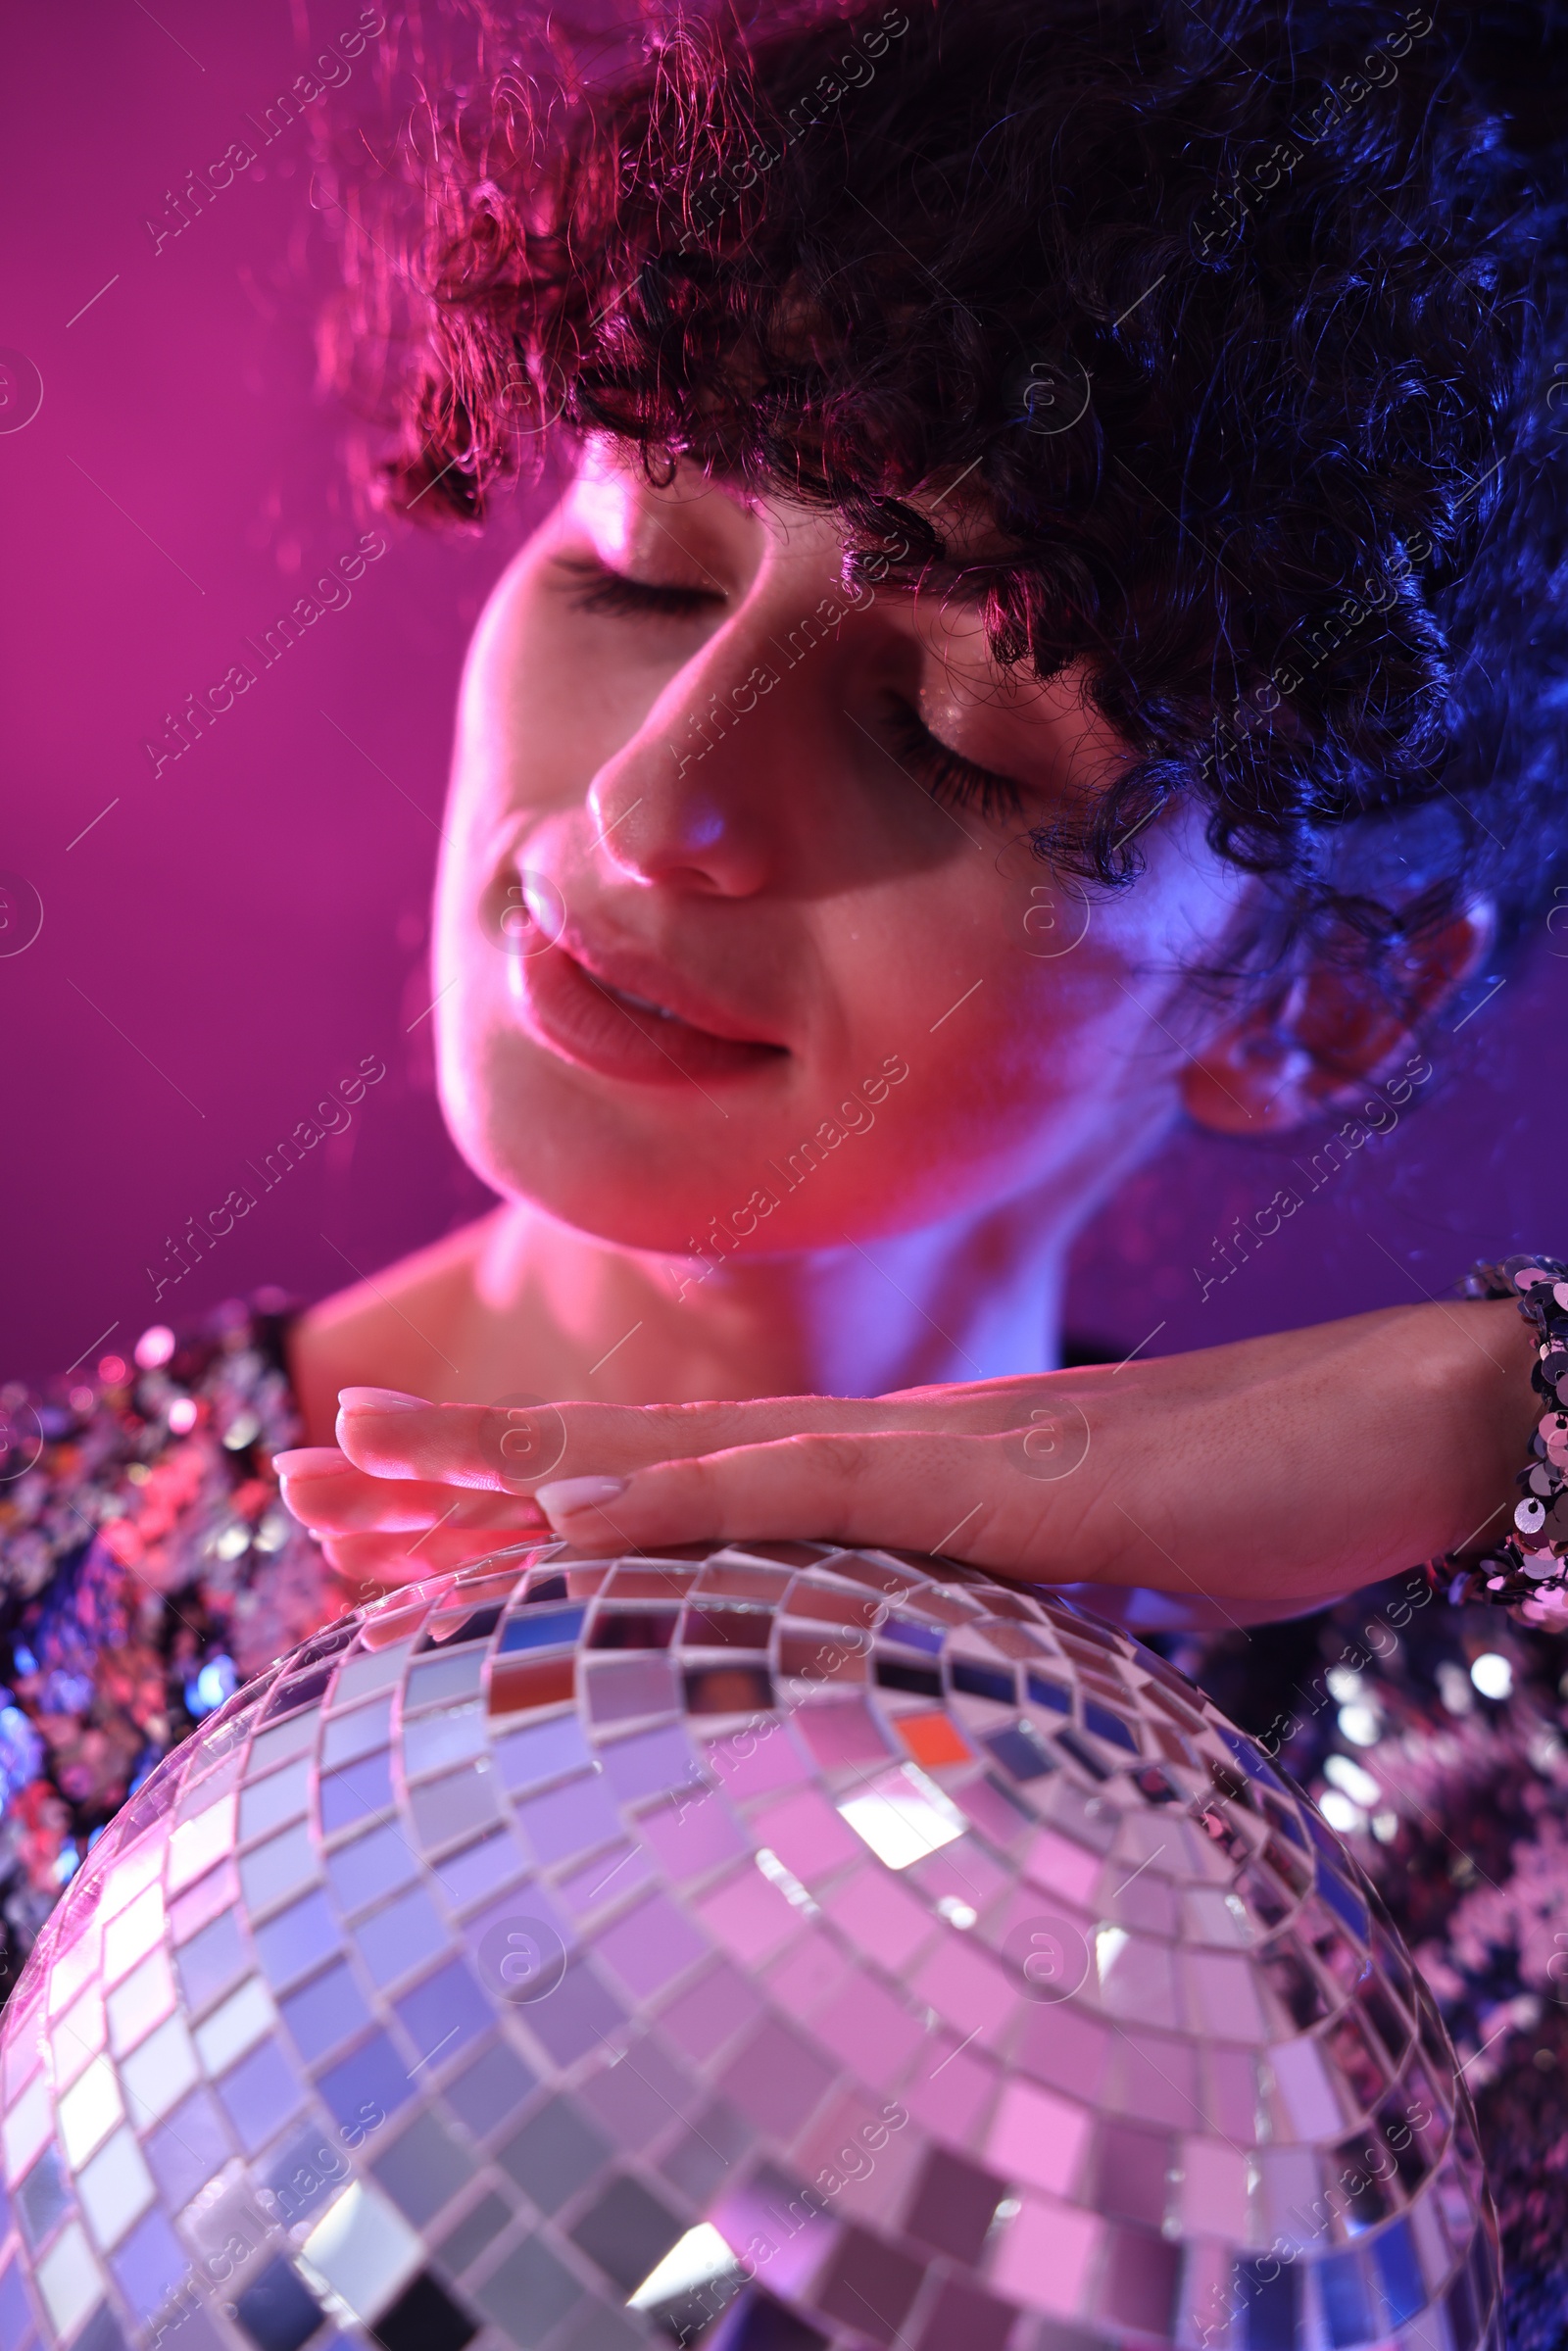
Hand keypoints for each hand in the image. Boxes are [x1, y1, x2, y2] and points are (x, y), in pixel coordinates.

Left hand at [273, 1297, 1538, 1614]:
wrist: (1392, 1426)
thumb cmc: (1250, 1498)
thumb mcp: (1075, 1580)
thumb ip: (975, 1602)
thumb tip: (916, 1653)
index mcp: (881, 1478)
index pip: (669, 1495)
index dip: (527, 1505)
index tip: (402, 1528)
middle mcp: (872, 1450)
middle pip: (629, 1459)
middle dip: (457, 1472)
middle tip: (304, 1466)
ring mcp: (923, 1456)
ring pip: (675, 1462)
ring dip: (509, 1475)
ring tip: (358, 1470)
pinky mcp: (993, 1484)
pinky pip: (811, 1498)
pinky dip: (681, 1508)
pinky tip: (571, 1520)